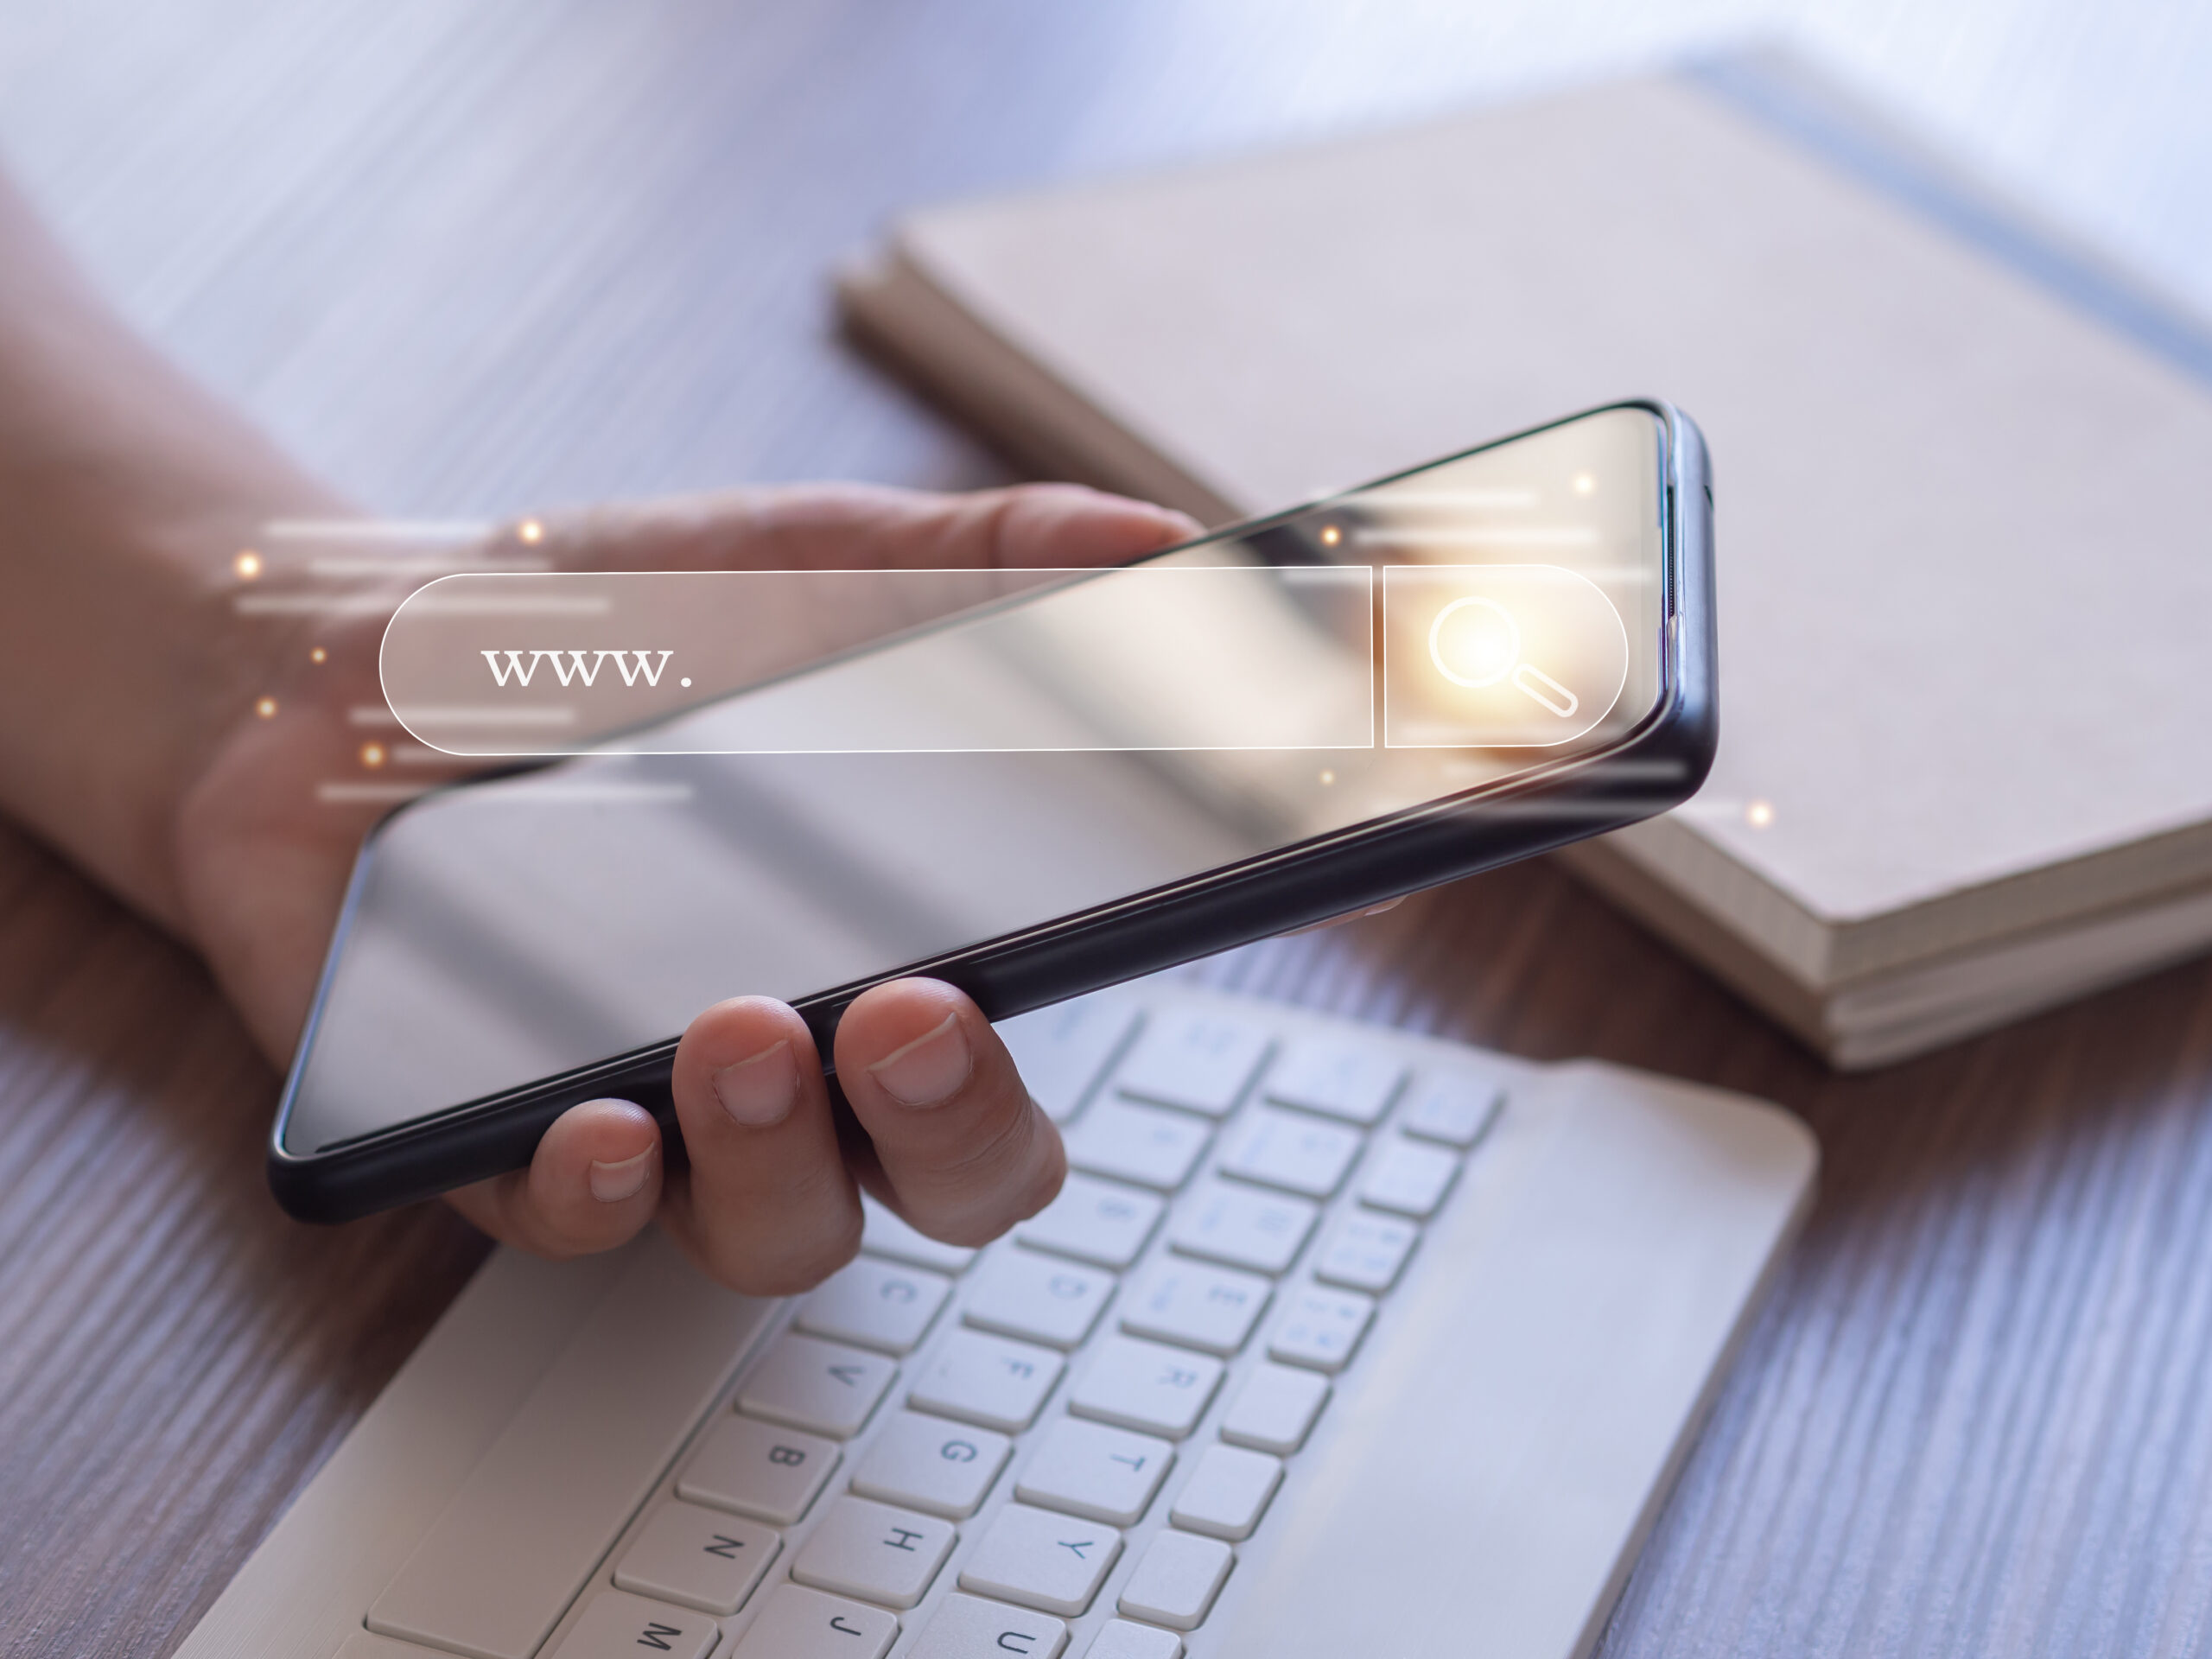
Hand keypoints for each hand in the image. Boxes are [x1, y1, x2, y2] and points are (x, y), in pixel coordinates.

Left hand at [170, 482, 1193, 1287]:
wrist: (355, 658)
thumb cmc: (613, 633)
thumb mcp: (801, 565)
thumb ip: (977, 558)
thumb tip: (1160, 541)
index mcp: (889, 958)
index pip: (1012, 1079)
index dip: (1063, 1061)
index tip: (1101, 975)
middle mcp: (797, 1070)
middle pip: (934, 1184)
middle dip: (953, 1126)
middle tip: (913, 1014)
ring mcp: (656, 1115)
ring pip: (774, 1229)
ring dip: (782, 1153)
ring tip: (745, 1026)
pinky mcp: (496, 1139)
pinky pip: (572, 1227)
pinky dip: (597, 1193)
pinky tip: (603, 1124)